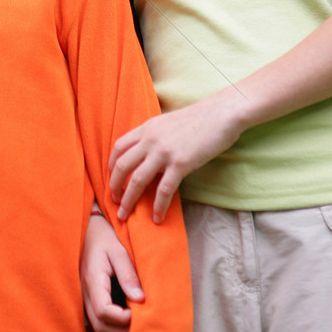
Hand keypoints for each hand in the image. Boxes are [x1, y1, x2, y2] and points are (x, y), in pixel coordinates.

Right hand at [81, 211, 142, 331]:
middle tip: (141, 324)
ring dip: (116, 330)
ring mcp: (83, 296)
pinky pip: (95, 319)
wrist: (88, 230)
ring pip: (97, 325)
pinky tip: (124, 317)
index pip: (103, 311)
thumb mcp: (118, 251)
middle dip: (121, 331)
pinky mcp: (86, 297)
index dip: (122, 318)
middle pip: (99, 325)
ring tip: (135, 322)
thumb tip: (140, 299)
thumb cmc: (104, 238)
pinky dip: (110, 324)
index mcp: (93, 280)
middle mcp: (85, 292)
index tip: (139, 312)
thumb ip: (128, 275)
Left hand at [110, 94, 243, 221]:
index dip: (111, 165)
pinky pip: (164, 190)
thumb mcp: (167, 123)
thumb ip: (154, 136)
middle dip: (114, 186)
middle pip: (122, 165)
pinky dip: (158, 206)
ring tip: (125, 214)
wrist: (220, 114)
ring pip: (137, 180)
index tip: (113, 178)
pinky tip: (157, 218)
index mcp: (147, 128)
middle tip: (114, 200)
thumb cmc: (198, 119)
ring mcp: (164, 152)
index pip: (119, 147)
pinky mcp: (181, 164)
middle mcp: (150, 139)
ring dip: (129, 200)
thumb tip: (146, 154)